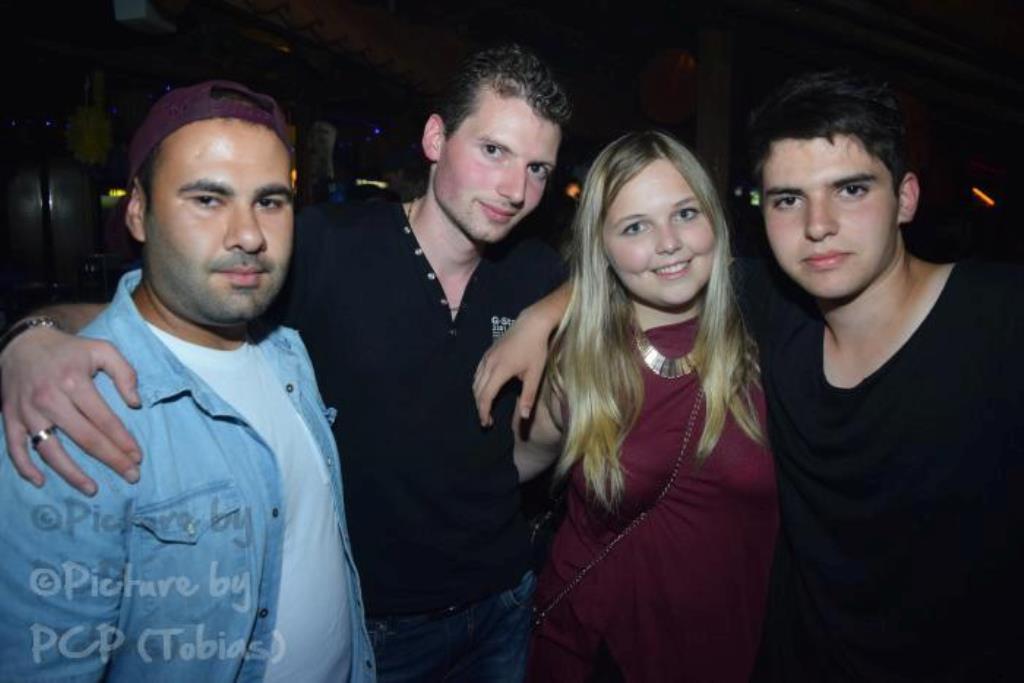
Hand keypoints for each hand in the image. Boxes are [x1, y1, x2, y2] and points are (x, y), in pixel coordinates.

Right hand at [1, 326, 141, 494]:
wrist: (21, 343)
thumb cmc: (68, 349)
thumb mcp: (102, 349)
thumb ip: (124, 372)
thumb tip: (135, 403)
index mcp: (74, 383)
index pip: (104, 420)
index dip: (123, 441)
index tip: (138, 457)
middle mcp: (50, 400)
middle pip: (85, 439)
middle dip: (111, 460)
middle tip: (131, 477)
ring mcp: (28, 412)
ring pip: (50, 450)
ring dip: (72, 474)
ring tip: (92, 489)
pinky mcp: (10, 418)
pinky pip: (15, 448)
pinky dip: (25, 467)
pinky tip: (41, 482)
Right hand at [474, 308, 559, 427]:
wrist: (532, 324)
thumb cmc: (536, 349)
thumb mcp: (535, 374)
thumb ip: (528, 396)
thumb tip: (523, 417)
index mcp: (500, 371)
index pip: (486, 396)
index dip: (484, 412)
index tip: (487, 423)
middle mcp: (489, 364)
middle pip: (477, 391)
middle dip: (480, 407)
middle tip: (487, 420)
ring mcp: (487, 357)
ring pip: (475, 381)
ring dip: (478, 396)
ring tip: (486, 407)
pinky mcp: (488, 353)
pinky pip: (477, 372)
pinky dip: (478, 384)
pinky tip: (486, 389)